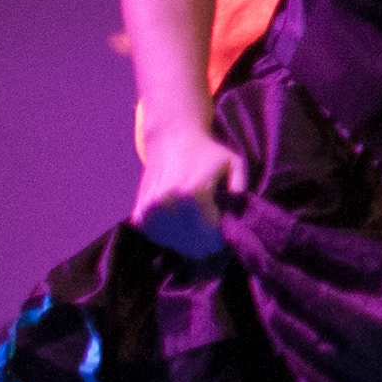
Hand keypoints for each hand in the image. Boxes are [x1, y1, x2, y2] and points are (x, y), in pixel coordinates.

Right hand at [131, 121, 247, 258]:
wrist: (171, 138)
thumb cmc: (207, 152)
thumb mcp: (235, 163)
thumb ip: (241, 190)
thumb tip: (238, 219)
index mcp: (195, 194)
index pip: (211, 236)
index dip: (221, 238)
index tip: (224, 233)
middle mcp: (169, 203)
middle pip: (193, 244)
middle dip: (205, 243)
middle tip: (211, 233)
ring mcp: (151, 209)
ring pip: (175, 244)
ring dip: (186, 241)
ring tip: (195, 226)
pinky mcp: (139, 212)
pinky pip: (157, 236)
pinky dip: (168, 236)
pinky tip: (178, 224)